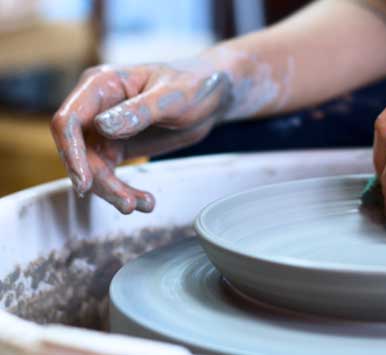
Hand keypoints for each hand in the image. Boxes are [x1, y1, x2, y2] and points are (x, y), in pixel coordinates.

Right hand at [51, 60, 230, 213]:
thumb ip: (139, 111)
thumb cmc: (194, 83)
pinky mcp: (118, 145)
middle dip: (98, 180)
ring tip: (143, 204)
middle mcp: (96, 106)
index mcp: (101, 85)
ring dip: (113, 190)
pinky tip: (145, 201)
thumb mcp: (172, 97)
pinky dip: (124, 190)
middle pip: (78, 150)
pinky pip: (109, 173)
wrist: (213, 94)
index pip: (68, 119)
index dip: (70, 152)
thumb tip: (102, 126)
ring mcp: (105, 128)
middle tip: (127, 203)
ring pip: (93, 167)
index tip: (84, 181)